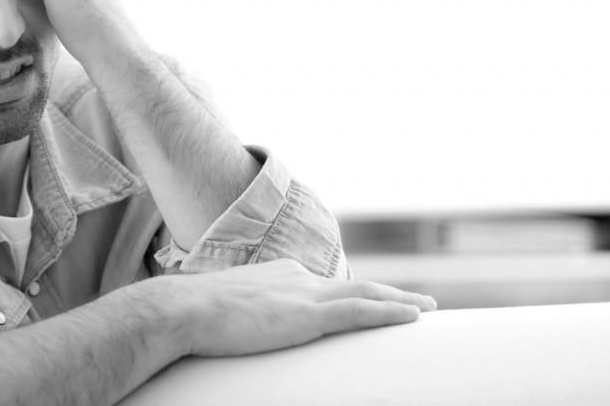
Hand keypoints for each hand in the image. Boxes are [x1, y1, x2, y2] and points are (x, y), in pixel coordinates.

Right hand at [167, 258, 436, 356]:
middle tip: (417, 302)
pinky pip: (360, 310)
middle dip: (387, 292)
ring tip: (426, 308)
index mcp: (278, 276)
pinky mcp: (306, 314)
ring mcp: (303, 294)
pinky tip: (413, 316)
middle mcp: (296, 278)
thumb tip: (235, 333)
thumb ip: (241, 316)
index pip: (324, 285)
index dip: (351, 293)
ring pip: (365, 293)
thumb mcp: (224, 310)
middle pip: (353, 285)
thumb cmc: (192, 316)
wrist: (182, 309)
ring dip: (399, 300)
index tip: (369, 300)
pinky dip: (389, 311)